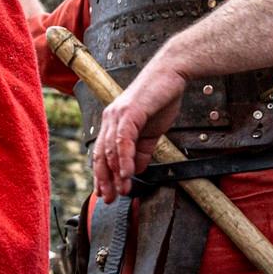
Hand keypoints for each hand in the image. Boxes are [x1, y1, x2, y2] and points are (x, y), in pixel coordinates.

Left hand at [93, 57, 185, 202]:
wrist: (171, 74)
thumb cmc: (161, 99)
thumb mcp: (151, 132)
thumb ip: (141, 151)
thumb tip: (135, 170)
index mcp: (113, 123)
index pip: (102, 154)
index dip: (102, 175)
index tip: (105, 193)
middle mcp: (110, 119)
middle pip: (101, 155)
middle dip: (104, 179)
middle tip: (109, 198)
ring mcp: (117, 115)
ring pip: (111, 150)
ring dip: (116, 173)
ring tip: (121, 190)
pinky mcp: (129, 112)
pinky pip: (123, 140)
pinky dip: (124, 158)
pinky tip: (128, 173)